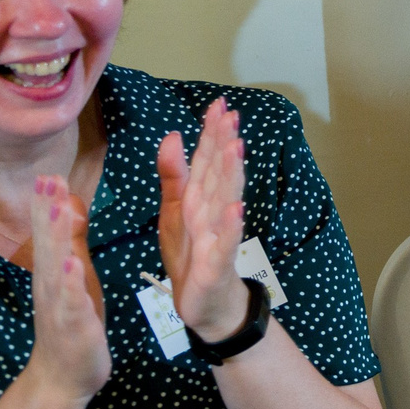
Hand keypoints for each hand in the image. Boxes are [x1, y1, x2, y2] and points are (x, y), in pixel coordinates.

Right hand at [25, 177, 109, 401]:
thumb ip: (70, 242)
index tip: (48, 172)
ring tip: (57, 209)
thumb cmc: (73, 320)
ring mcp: (58, 305)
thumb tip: (66, 204)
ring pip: (55, 267)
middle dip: (47, 211)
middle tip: (48, 178)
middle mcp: (49, 284)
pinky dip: (70, 283)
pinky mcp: (73, 325)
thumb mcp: (75, 275)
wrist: (62, 377)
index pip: (47, 232)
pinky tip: (71, 264)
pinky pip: (71, 302)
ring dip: (55, 239)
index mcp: (52, 271)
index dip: (47, 203)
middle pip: (46, 243)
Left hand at [158, 98, 249, 342]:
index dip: (211, 133)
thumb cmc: (192, 255)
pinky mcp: (216, 264)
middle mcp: (212, 212)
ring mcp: (217, 237)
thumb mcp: (175, 211)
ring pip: (224, 201)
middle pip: (218, 174)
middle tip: (230, 115)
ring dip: (231, 175)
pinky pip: (224, 243)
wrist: (205, 304)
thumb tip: (173, 135)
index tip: (218, 104)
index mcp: (199, 199)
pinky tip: (236, 209)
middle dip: (223, 144)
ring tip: (236, 147)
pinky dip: (231, 227)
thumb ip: (174, 175)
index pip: (206, 161)